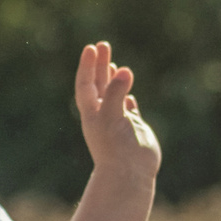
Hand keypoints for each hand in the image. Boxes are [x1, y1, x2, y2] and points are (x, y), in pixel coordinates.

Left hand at [74, 41, 160, 181]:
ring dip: (113, 79)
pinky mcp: (133, 127)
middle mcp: (103, 114)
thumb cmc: (116, 148)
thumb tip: (123, 70)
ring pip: (114, 95)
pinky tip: (129, 92)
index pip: (86, 83)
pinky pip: (128, 109)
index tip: (91, 48)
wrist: (128, 175)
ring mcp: (118, 120)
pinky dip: (128, 98)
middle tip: (103, 45)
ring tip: (114, 64)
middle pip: (99, 84)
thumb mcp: (112, 117)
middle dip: (101, 65)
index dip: (88, 65)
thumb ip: (116, 93)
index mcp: (92, 112)